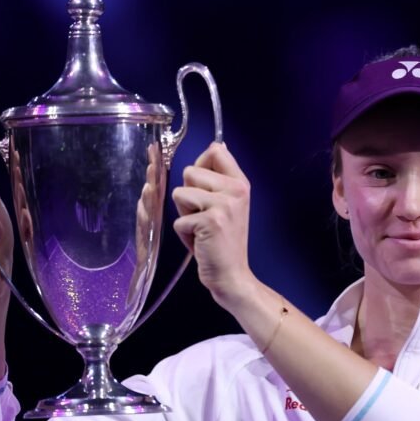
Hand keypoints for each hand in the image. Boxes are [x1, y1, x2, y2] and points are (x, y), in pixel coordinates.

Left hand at [171, 141, 254, 307]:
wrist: (232, 274)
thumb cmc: (224, 241)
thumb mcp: (230, 203)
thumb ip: (221, 177)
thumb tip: (217, 146)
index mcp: (240, 183)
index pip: (215, 150)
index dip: (200, 165)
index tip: (205, 188)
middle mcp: (236, 190)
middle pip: (190, 172)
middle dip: (188, 195)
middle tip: (205, 216)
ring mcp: (224, 205)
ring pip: (179, 193)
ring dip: (184, 214)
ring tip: (201, 228)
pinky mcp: (210, 221)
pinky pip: (179, 219)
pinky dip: (184, 234)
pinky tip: (200, 242)